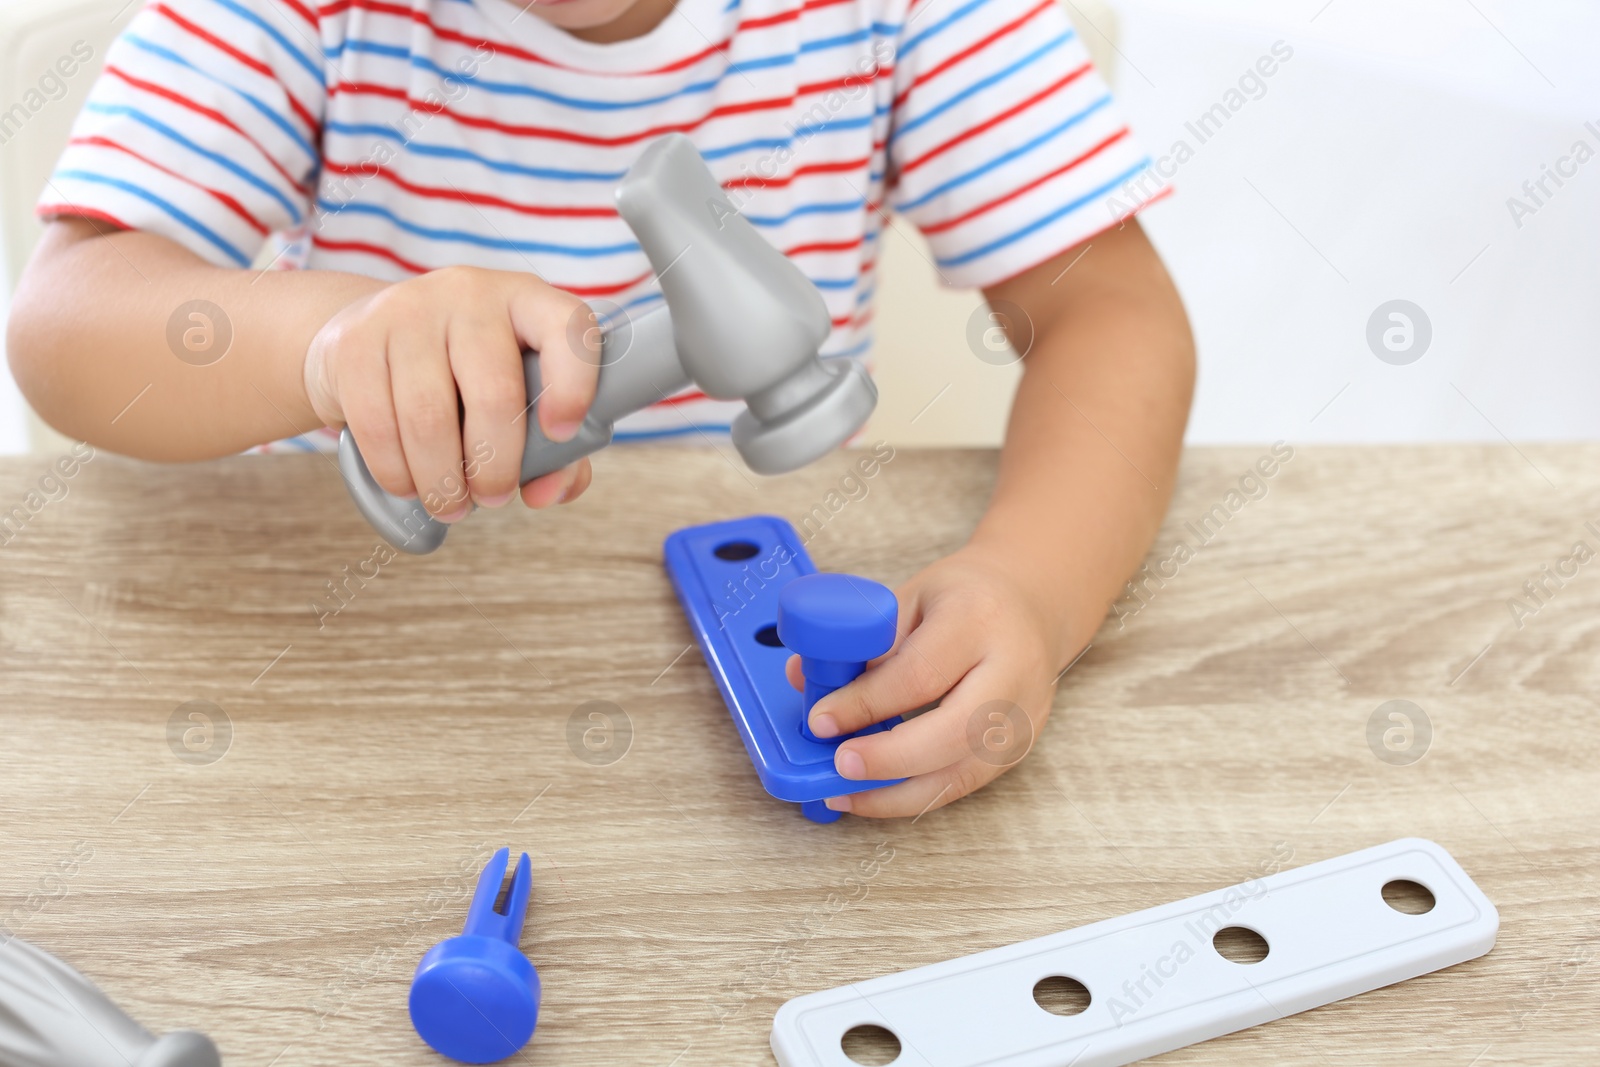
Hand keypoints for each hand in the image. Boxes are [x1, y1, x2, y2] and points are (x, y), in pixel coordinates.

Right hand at [303, 265, 599, 520]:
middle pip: (494, 392)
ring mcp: (409, 310)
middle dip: (497, 465)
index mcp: (528, 300)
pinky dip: (397, 471)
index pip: (566, 329)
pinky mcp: (356, 340)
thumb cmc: (463, 376)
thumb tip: (548, 492)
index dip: (573, 386)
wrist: (370, 338)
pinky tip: (409, 484)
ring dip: (443, 480)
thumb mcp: (517, 394)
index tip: (560, 435)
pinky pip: (378, 424)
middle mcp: (471, 293)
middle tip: (493, 498)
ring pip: (431, 417)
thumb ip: (556, 449)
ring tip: (450, 503)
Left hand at [785, 546, 1068, 818]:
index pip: (920, 674)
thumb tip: (803, 679)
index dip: (865, 703)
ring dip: (896, 793)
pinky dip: (915, 795)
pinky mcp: (1020, 748)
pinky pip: (964, 784)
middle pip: (953, 732)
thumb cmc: (963, 599)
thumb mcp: (910, 599)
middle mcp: (1012, 672)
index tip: (820, 719)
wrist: (1030, 605)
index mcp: (978, 621)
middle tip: (838, 765)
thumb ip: (862, 642)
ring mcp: (1024, 716)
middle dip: (888, 759)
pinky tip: (874, 794)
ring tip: (843, 794)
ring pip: (963, 773)